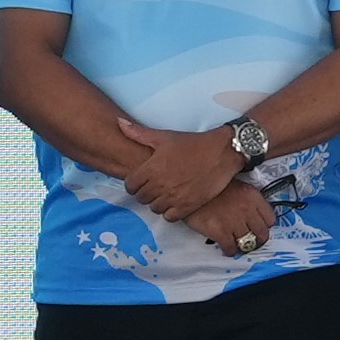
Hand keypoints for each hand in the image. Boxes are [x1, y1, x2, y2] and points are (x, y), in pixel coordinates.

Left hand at [125, 125, 243, 218]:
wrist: (221, 153)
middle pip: (141, 198)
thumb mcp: (164, 136)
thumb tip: (118, 122)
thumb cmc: (192, 144)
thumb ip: (138, 133)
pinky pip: (169, 217)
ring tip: (164, 194)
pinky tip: (175, 202)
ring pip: (154, 208)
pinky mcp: (188, 206)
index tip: (140, 180)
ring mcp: (174, 197)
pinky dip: (170, 212)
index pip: (130, 185)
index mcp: (152, 167)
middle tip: (153, 186)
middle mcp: (161, 184)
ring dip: (156, 202)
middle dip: (144, 193)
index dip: (133, 183)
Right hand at [180, 182, 271, 257]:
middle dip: (257, 239)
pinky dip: (229, 250)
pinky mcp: (221, 232)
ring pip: (248, 243)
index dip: (264, 224)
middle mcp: (247, 210)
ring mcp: (234, 223)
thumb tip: (249, 208)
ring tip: (238, 244)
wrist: (188, 186)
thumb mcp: (231, 181)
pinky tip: (226, 247)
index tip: (259, 226)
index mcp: (252, 196)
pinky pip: (231, 248)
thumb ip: (244, 195)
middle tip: (251, 240)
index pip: (270, 218)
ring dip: (243, 245)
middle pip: (262, 234)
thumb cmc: (207, 183)